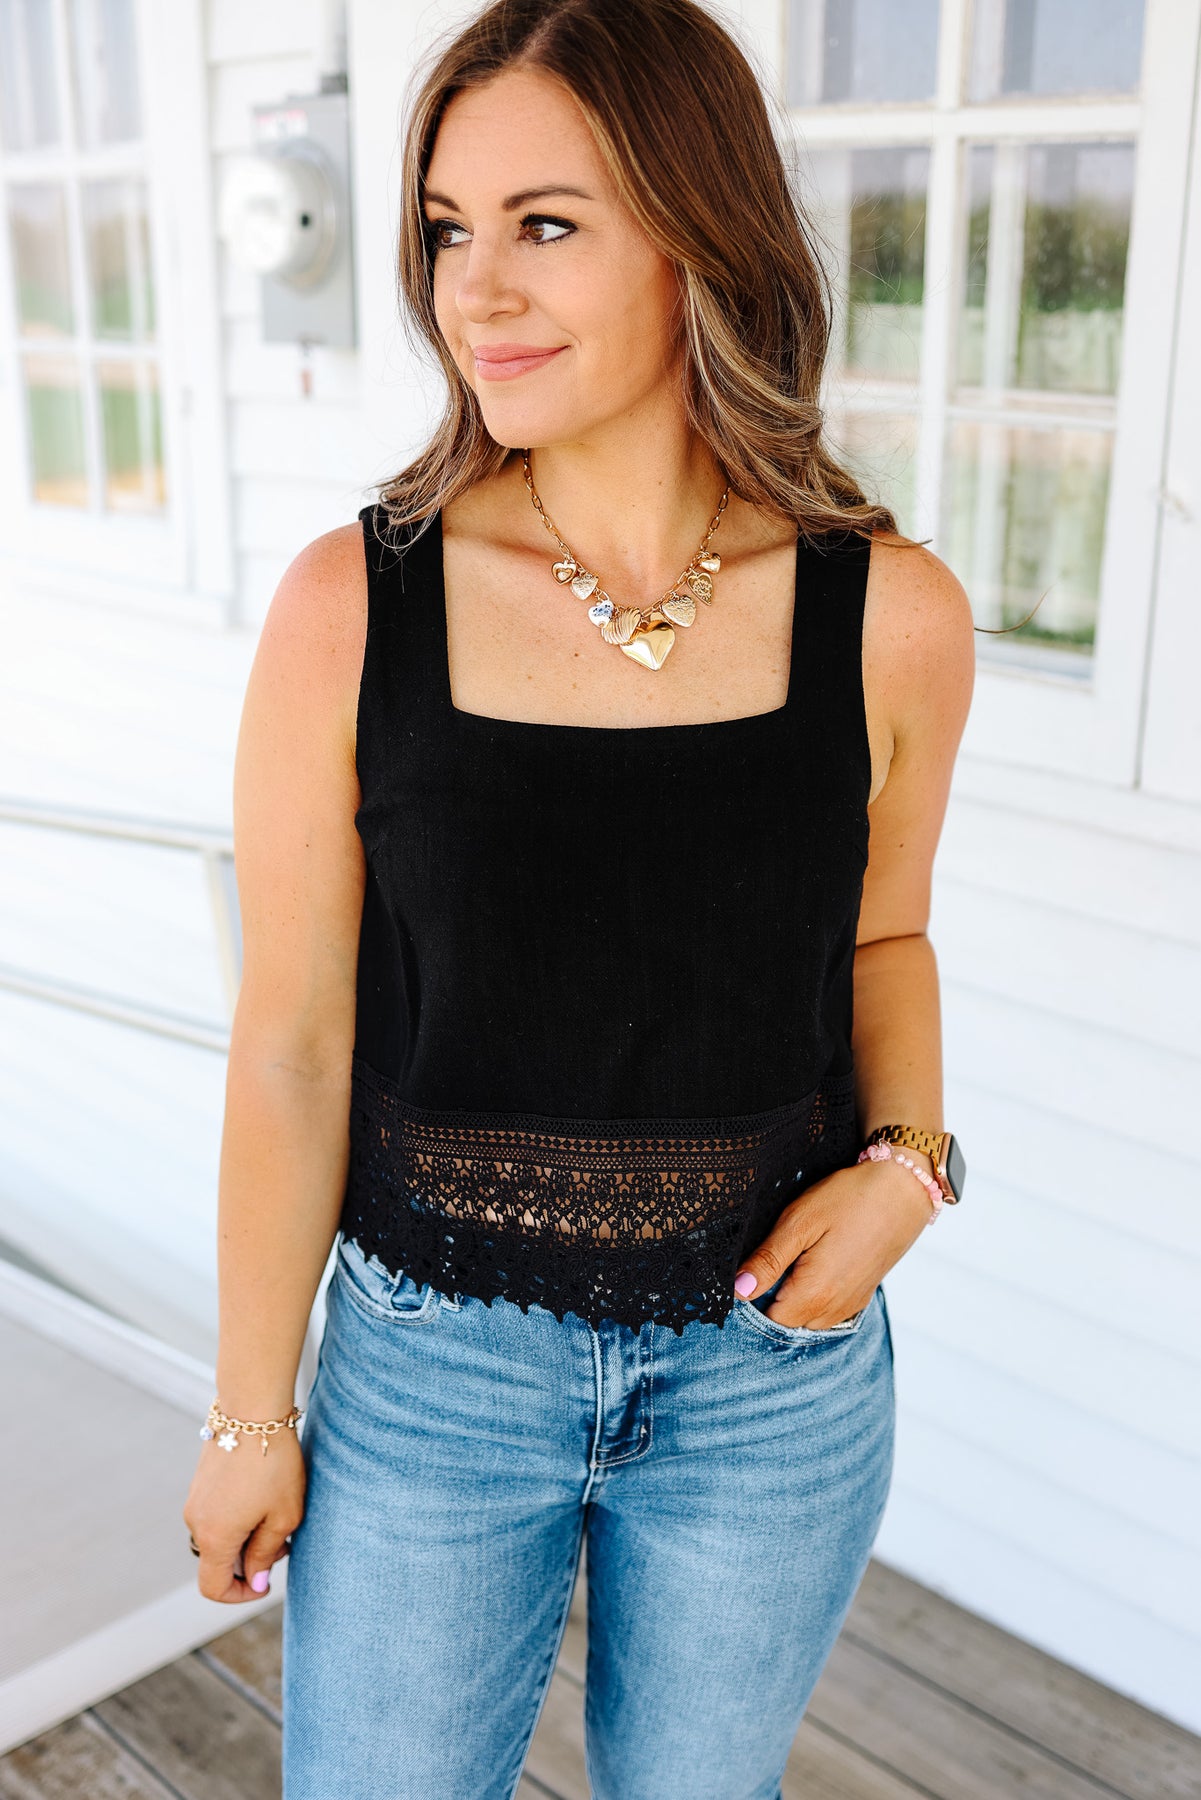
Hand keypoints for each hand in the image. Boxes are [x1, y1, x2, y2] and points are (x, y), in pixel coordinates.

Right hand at [183, 1429, 305, 1603]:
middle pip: (216, 1562)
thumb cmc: (274, 1464)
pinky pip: (215, 1515)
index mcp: (215, 1538)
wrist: (253, 1410)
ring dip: (244, 1538)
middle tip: (282, 1542)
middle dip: (248, 1562)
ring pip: (217, 1537)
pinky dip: (236, 1518)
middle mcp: (196, 1522)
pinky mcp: (200, 1483)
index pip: (213, 1588)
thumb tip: (256, 1580)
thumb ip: (267, 1554)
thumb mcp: (283, 1516)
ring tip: (276, 1514)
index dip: (240, 1595)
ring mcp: (195, 1500)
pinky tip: (262, 1496)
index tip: (266, 1581)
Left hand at [733, 1157, 934, 1326]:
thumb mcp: (800, 1222)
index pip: (768, 1319)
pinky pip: (829, 1310)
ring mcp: (852, 1304)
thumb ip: (768, 1260)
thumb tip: (738, 1289)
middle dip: (773, 1297)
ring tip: (797, 1256)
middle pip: (788, 1321)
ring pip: (808, 1318)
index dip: (754, 1296)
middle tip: (776, 1255)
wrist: (903, 1190)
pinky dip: (816, 1295)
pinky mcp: (862, 1294)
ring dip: (795, 1297)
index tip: (755, 1266)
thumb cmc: (849, 1199)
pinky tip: (817, 1262)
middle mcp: (835, 1309)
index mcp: (815, 1294)